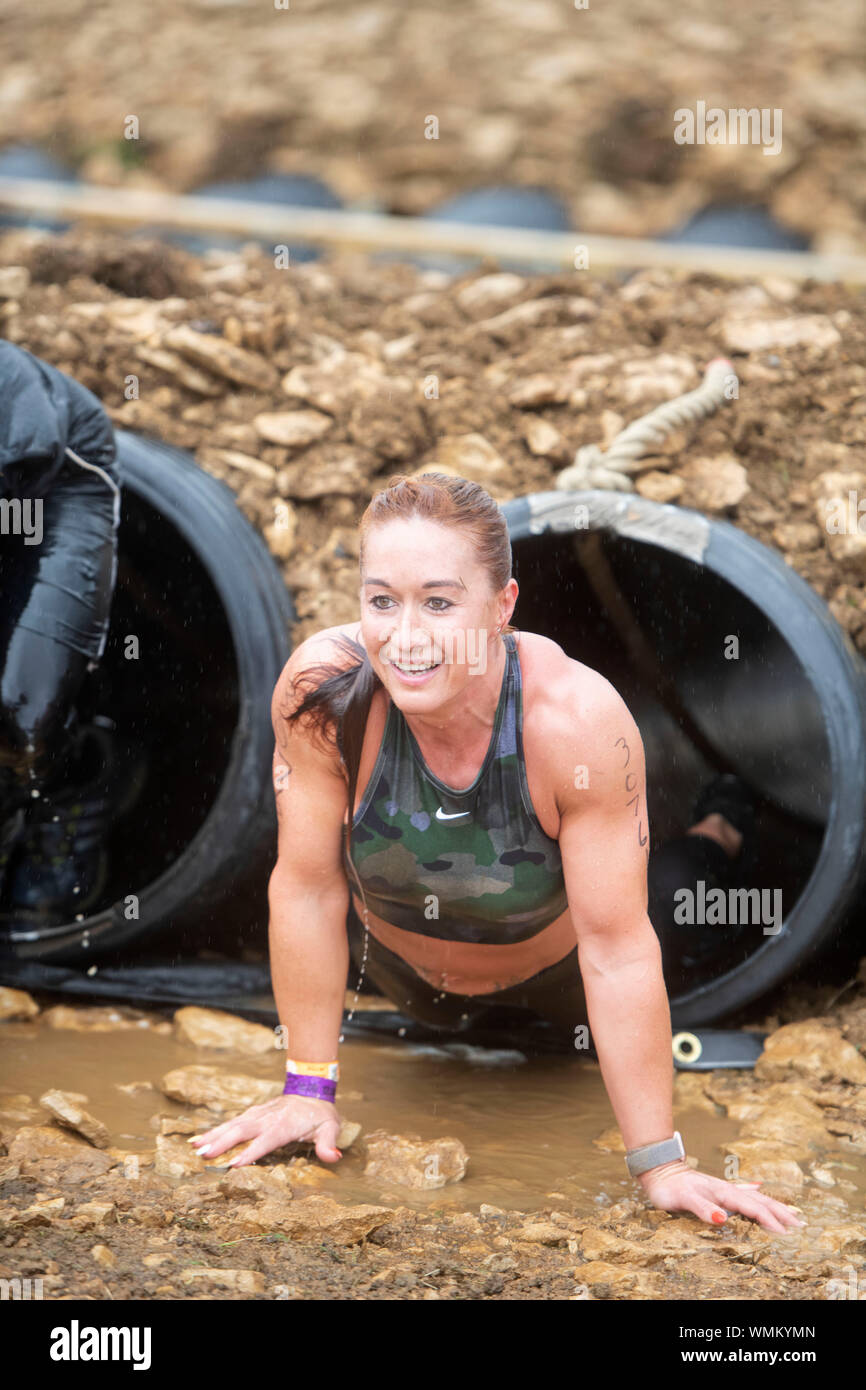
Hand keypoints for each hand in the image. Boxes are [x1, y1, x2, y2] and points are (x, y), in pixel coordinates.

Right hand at [186, 1094, 342, 1167]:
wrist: (311, 1089)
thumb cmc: (320, 1114)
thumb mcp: (330, 1128)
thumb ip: (328, 1144)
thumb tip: (333, 1157)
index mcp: (284, 1125)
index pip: (265, 1141)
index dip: (250, 1153)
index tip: (233, 1165)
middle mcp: (267, 1118)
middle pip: (242, 1131)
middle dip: (222, 1143)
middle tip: (203, 1155)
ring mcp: (258, 1115)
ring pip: (232, 1125)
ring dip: (213, 1136)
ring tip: (194, 1147)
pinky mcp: (252, 1114)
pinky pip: (231, 1123)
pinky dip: (214, 1131)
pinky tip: (198, 1139)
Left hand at [637, 1158, 805, 1232]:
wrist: (658, 1171)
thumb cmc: (669, 1188)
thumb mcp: (684, 1199)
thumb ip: (703, 1209)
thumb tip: (723, 1219)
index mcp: (723, 1193)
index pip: (752, 1208)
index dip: (769, 1220)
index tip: (786, 1234)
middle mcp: (727, 1190)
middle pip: (760, 1202)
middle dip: (781, 1213)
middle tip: (801, 1225)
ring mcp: (723, 1189)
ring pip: (754, 1197)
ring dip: (773, 1206)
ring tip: (791, 1213)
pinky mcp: (717, 1190)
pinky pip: (743, 1193)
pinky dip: (755, 1193)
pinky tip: (760, 1188)